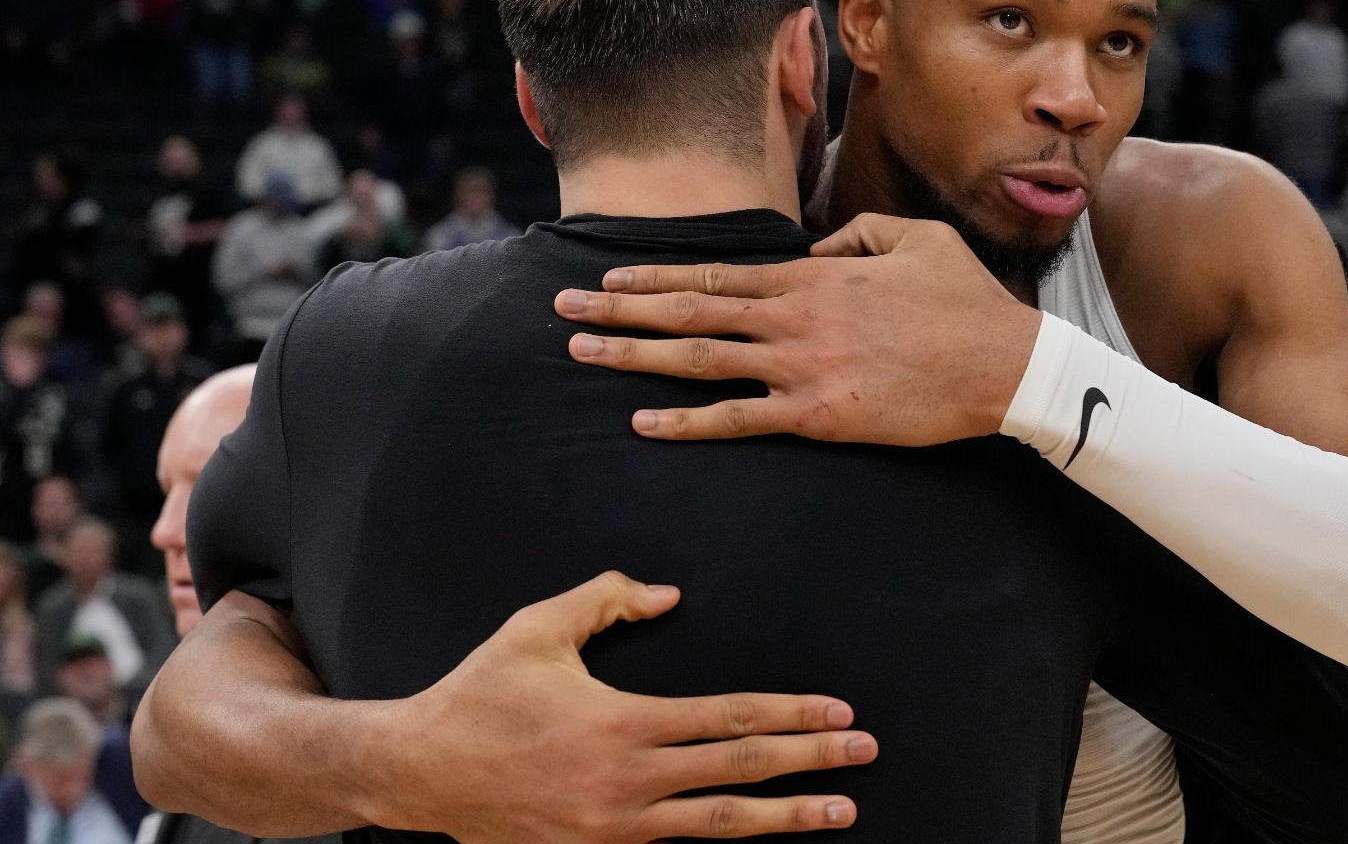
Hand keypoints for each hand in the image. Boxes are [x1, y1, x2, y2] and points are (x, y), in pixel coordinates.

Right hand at [381, 572, 873, 841]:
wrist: (417, 773)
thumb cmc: (480, 692)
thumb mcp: (538, 627)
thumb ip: (608, 598)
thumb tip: (671, 593)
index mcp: (622, 723)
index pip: (730, 718)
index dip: (791, 713)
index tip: (839, 711)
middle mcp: (627, 781)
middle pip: (740, 773)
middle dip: (811, 762)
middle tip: (865, 753)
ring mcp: (613, 828)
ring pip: (718, 825)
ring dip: (786, 818)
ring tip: (841, 812)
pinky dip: (722, 842)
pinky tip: (763, 836)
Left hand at [554, 213, 1042, 444]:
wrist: (1004, 365)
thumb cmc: (965, 301)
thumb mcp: (914, 240)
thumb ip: (855, 234)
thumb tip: (815, 251)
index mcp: (814, 276)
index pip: (715, 274)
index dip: (655, 276)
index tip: (608, 277)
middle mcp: (794, 317)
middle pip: (689, 311)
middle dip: (619, 308)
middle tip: (564, 310)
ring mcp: (801, 368)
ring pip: (699, 359)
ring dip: (634, 354)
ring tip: (583, 351)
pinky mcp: (817, 416)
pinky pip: (737, 419)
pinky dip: (685, 420)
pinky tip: (643, 420)